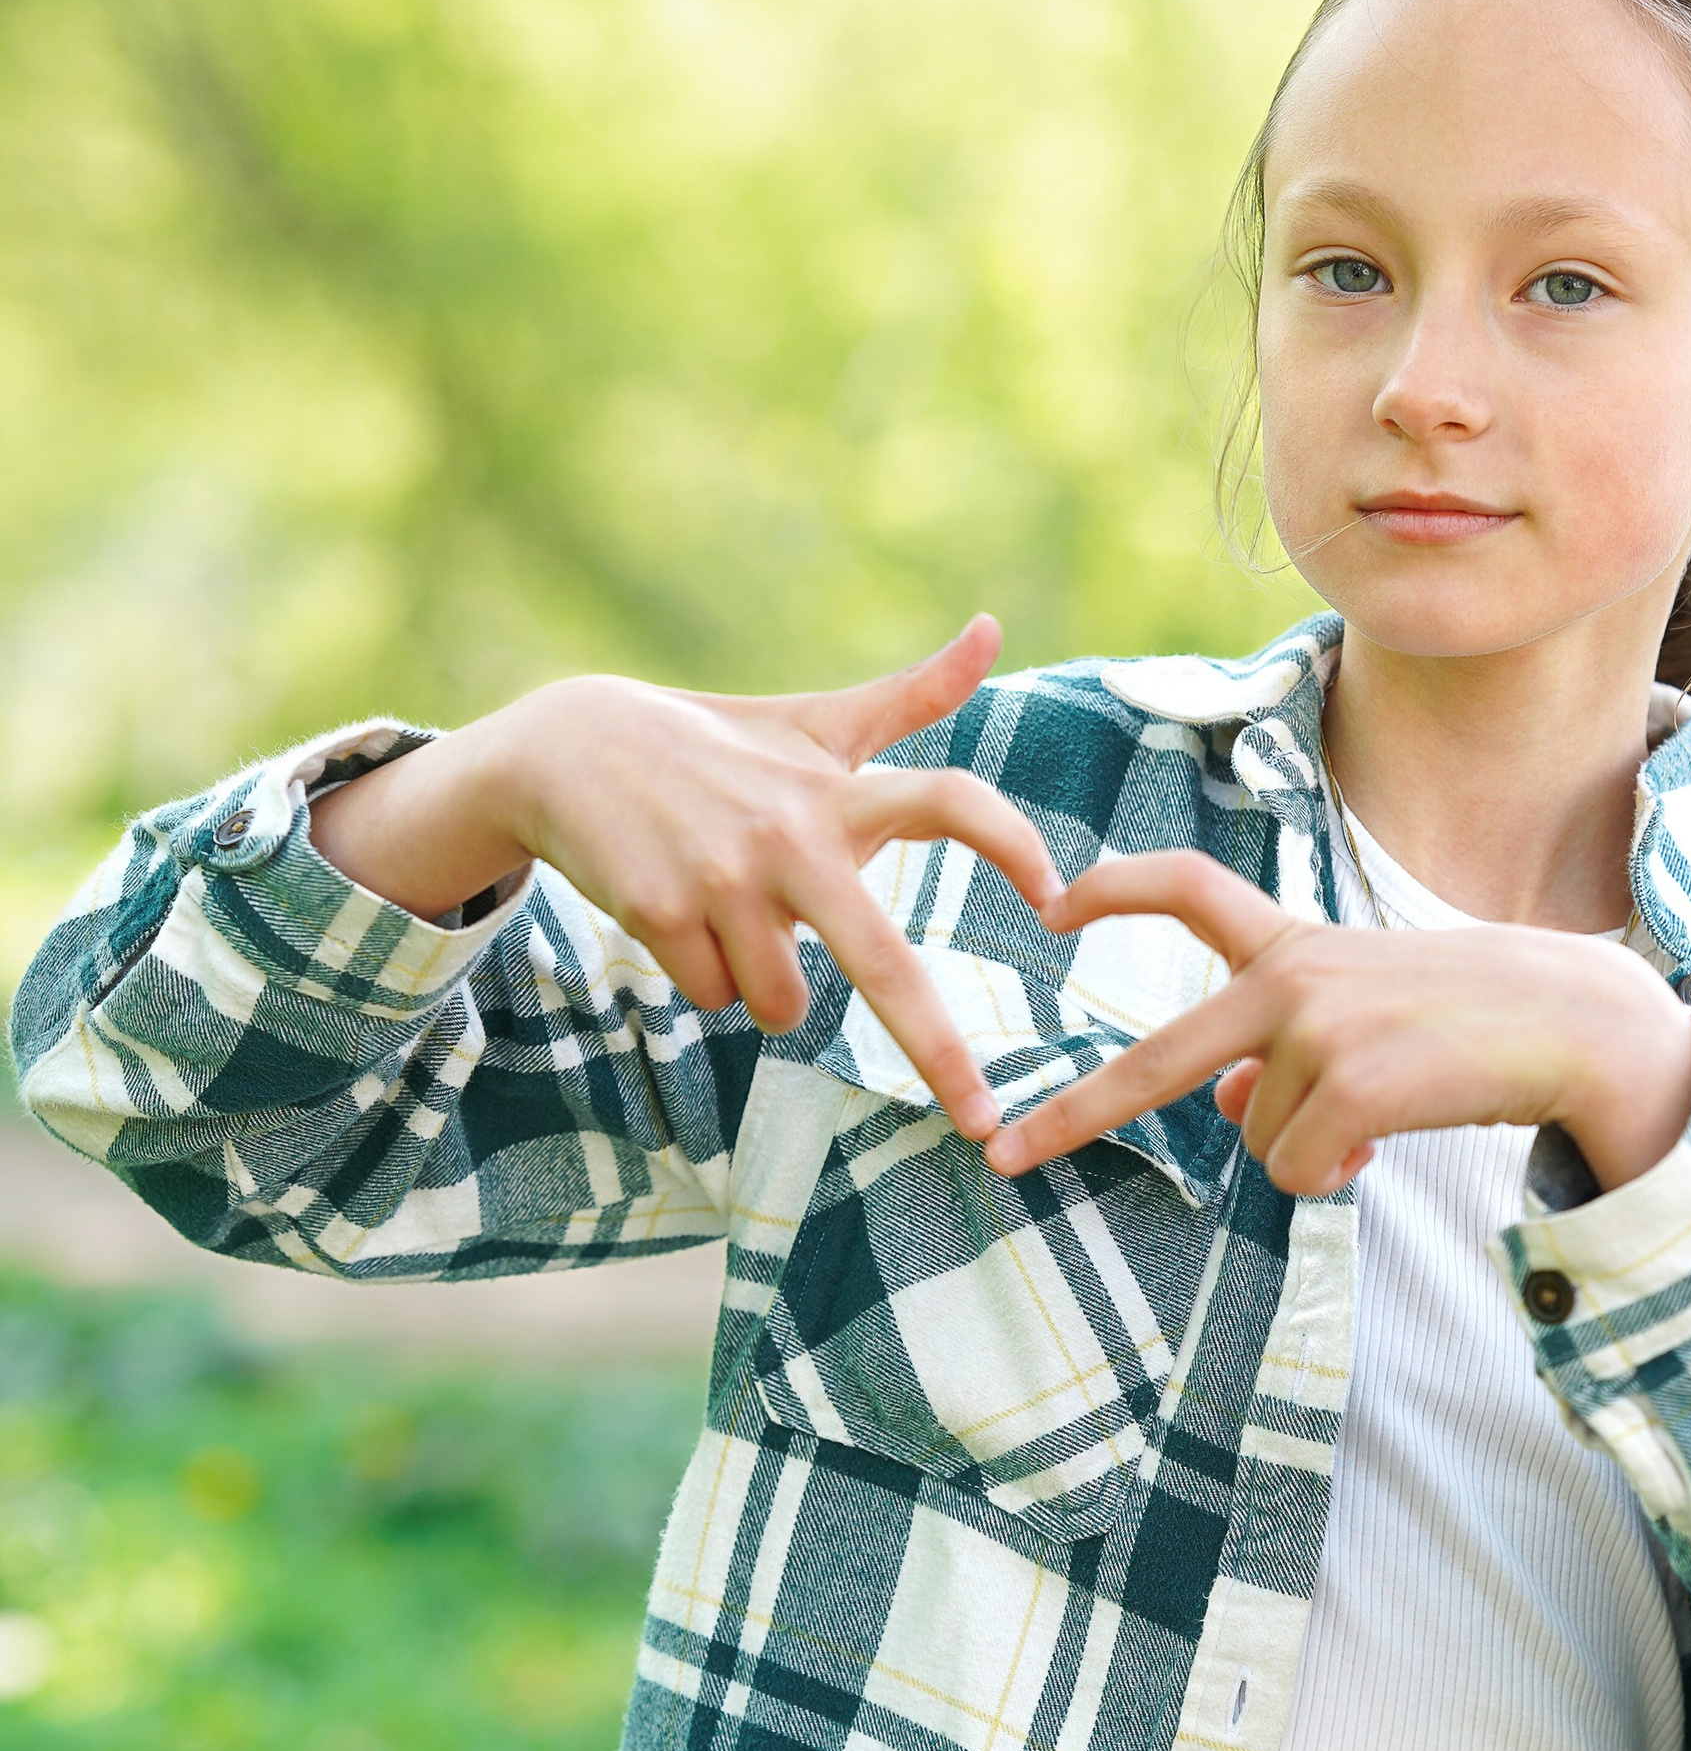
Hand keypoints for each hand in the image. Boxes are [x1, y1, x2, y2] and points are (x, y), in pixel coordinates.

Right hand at [311, 619, 1060, 1138]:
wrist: (572, 749)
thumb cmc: (719, 745)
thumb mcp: (816, 722)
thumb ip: (912, 693)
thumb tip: (992, 626)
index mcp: (839, 791)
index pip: (947, 802)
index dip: (1008, 843)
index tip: (1058, 899)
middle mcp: (791, 834)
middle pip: (881, 961)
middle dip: (935, 1051)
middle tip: (982, 1125)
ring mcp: (725, 878)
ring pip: (781, 1002)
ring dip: (764, 986)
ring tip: (732, 915)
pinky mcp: (662, 913)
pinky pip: (715, 997)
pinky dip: (704, 976)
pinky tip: (680, 916)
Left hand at [985, 850, 1690, 1197]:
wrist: (1571, 1025)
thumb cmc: (1469, 1024)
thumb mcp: (1366, 1018)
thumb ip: (1281, 1052)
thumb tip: (1220, 1113)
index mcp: (1295, 946)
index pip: (1190, 891)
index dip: (1117, 889)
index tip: (1052, 902)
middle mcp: (1293, 978)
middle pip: (1161, 1058)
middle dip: (1075, 1112)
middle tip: (1006, 1156)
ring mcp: (1319, 1029)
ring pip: (1258, 1138)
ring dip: (1311, 1150)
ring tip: (1382, 1115)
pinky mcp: (1353, 1083)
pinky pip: (1297, 1168)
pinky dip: (1334, 1175)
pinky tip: (1383, 1145)